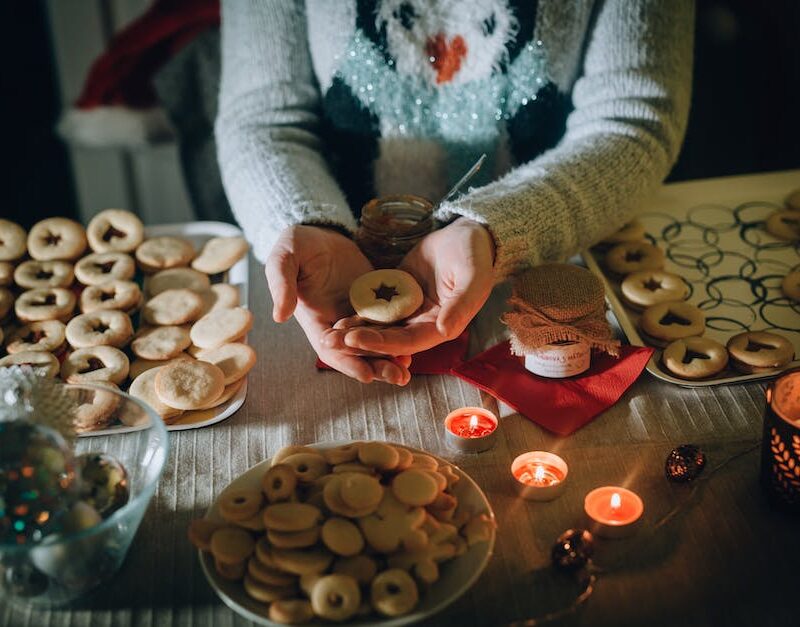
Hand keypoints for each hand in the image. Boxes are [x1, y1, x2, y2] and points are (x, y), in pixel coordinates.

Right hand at [265, 225, 410, 384]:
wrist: (321, 232)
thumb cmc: (298, 245)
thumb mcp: (284, 259)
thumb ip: (282, 285)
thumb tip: (279, 316)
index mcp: (316, 320)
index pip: (331, 350)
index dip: (348, 363)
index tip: (367, 375)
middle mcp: (338, 324)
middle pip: (358, 353)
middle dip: (377, 366)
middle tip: (398, 377)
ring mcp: (358, 314)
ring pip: (376, 342)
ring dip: (391, 356)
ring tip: (409, 367)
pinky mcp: (376, 302)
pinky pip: (389, 321)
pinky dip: (401, 333)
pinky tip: (417, 342)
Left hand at [335, 218, 495, 354]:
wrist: (467, 236)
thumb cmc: (474, 255)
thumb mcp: (473, 276)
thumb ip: (462, 304)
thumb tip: (445, 331)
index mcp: (442, 326)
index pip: (409, 341)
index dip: (382, 343)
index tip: (355, 340)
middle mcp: (424, 324)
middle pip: (389, 340)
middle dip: (361, 342)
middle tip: (331, 342)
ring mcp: (409, 312)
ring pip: (380, 328)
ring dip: (355, 333)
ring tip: (328, 336)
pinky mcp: (398, 297)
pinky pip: (376, 309)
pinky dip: (358, 316)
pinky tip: (337, 319)